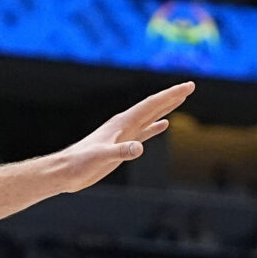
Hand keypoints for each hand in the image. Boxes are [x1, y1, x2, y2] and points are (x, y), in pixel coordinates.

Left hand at [49, 83, 193, 193]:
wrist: (66, 171)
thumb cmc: (80, 164)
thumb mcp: (101, 158)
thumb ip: (121, 152)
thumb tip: (139, 147)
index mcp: (122, 122)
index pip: (151, 104)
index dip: (170, 95)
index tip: (188, 86)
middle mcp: (124, 124)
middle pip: (153, 106)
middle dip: (172, 96)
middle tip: (190, 86)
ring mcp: (124, 134)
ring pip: (150, 116)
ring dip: (166, 107)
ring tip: (181, 99)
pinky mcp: (122, 145)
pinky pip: (143, 132)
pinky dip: (155, 127)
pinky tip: (163, 124)